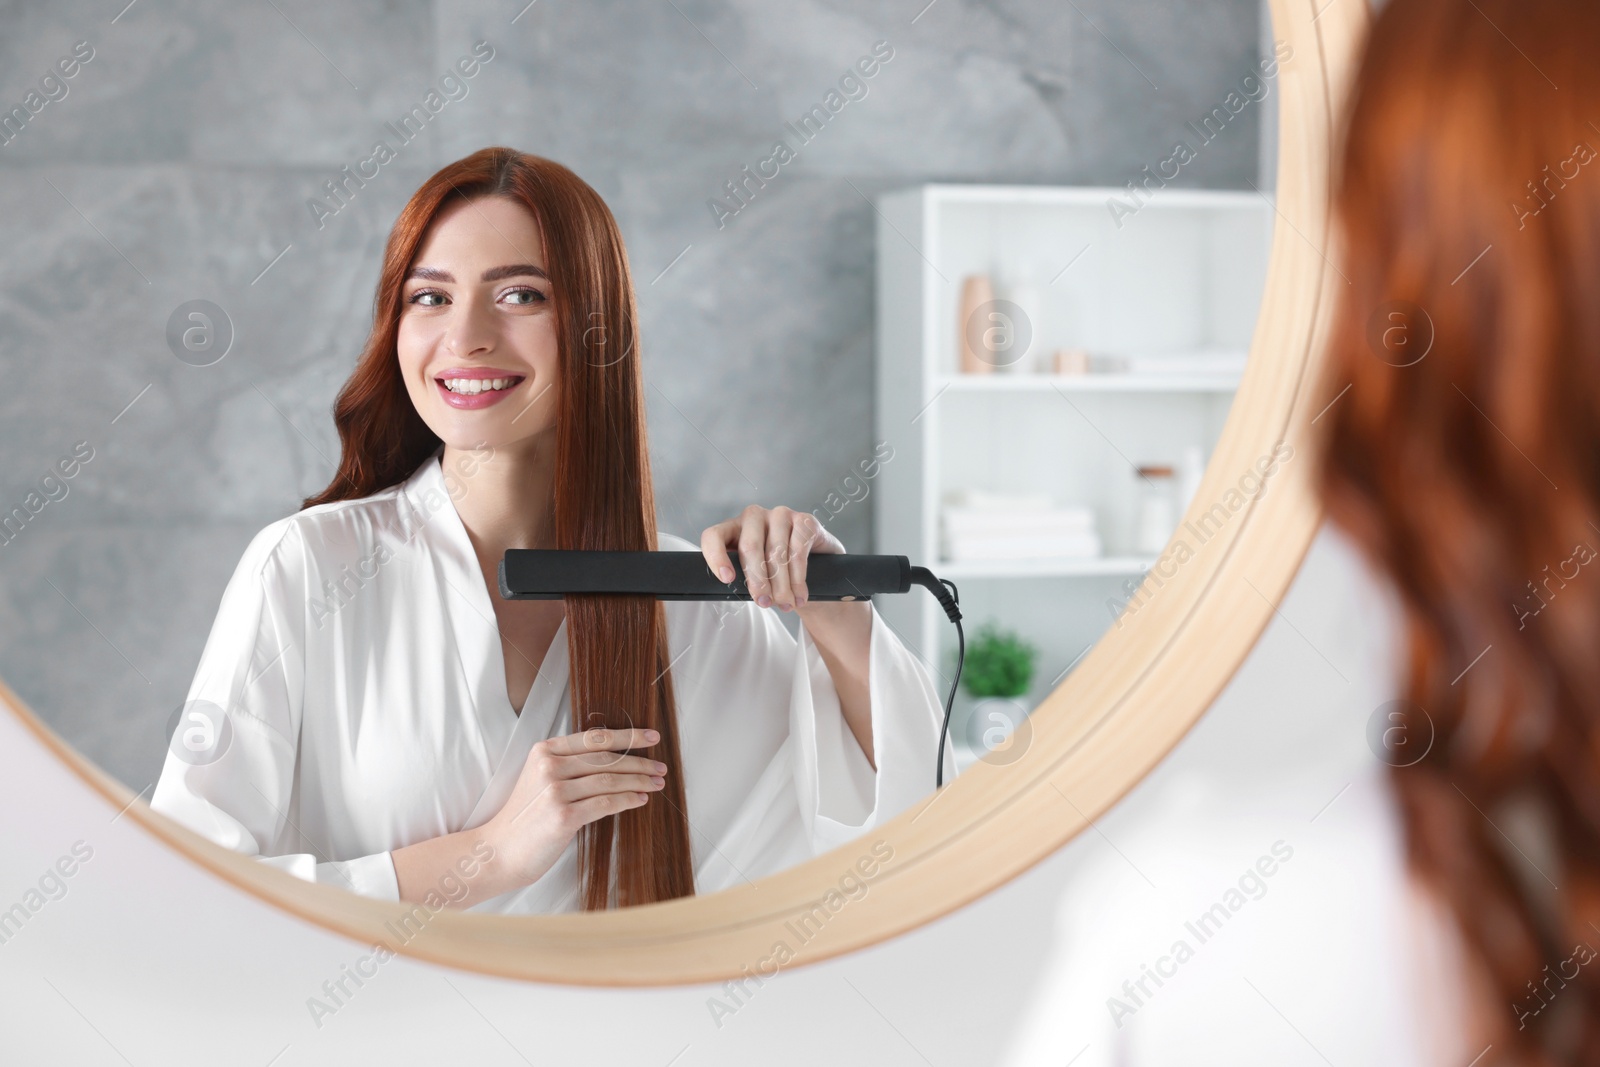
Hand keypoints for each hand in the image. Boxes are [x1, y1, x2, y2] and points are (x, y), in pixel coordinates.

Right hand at [482, 727, 666, 885]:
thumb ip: (569, 764)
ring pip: (610, 779)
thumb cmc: (526, 817)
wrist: (500, 851)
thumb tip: (615, 759)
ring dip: (639, 781)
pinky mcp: (563, 815)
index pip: (594, 738)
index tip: (651, 737)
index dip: (627, 736)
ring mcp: (555, 790)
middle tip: (660, 767)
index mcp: (544, 751)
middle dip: (639, 762)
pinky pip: (606, 803)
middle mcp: (549, 766)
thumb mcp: (540, 779)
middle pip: (606, 758)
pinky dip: (628, 800)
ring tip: (656, 784)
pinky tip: (641, 800)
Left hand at [701, 505, 843, 611]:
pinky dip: (798, 578)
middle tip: (764, 602)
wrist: (815, 566)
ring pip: (776, 552)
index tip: (727, 579)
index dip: (716, 556)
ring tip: (786, 603)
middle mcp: (753, 517)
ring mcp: (779, 515)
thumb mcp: (754, 574)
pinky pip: (798, 550)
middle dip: (758, 580)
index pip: (714, 536)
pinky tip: (800, 594)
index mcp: (733, 529)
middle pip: (750, 547)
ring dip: (782, 585)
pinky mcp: (803, 519)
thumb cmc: (776, 571)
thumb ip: (742, 577)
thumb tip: (738, 592)